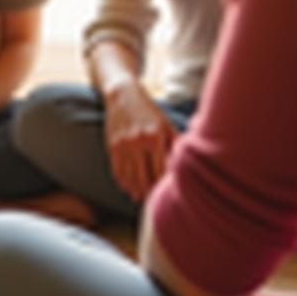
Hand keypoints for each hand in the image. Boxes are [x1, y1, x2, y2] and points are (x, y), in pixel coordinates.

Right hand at [103, 81, 176, 202]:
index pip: (161, 170)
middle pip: (145, 177)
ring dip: (134, 190)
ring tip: (139, 197)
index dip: (163, 184)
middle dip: (149, 191)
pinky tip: (126, 187)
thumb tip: (184, 164)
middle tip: (152, 200)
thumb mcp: (165, 124)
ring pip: (129, 177)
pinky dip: (122, 181)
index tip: (166, 193)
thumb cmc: (149, 111)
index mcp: (155, 137)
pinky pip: (117, 170)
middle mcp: (139, 142)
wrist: (123, 94)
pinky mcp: (112, 145)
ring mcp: (123, 144)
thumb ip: (176, 143)